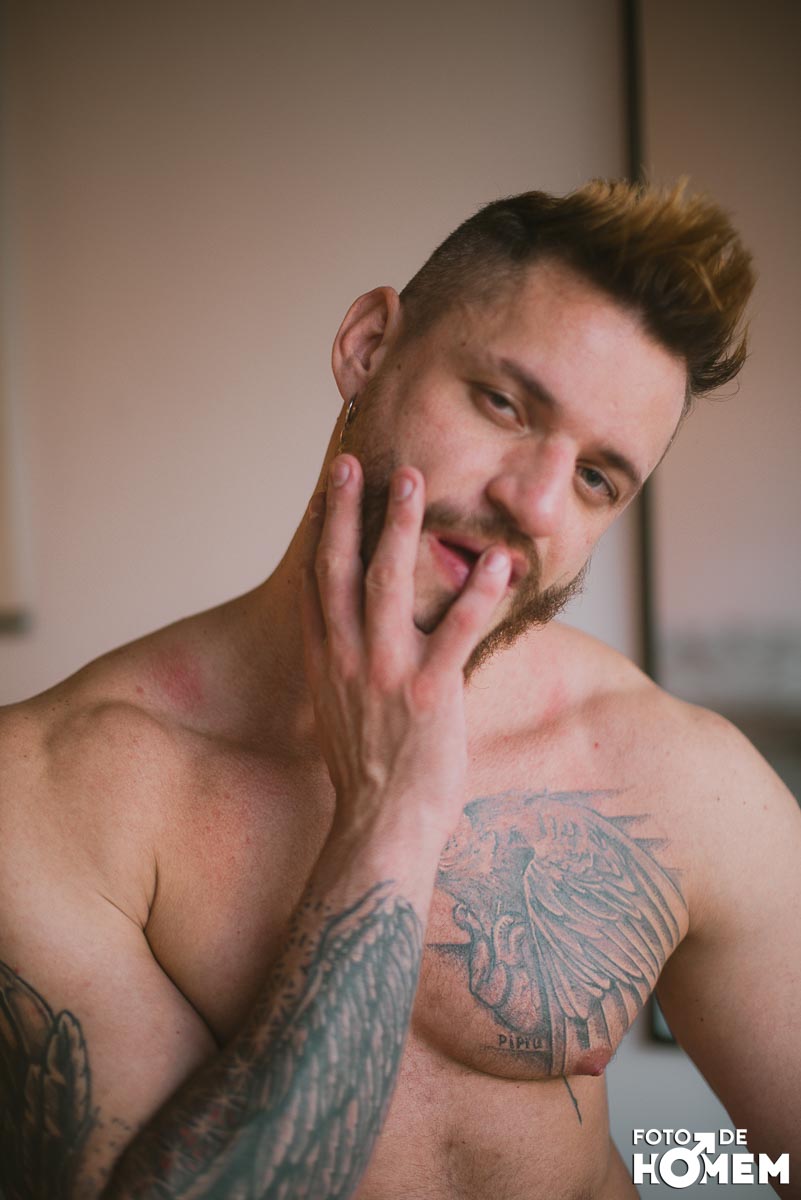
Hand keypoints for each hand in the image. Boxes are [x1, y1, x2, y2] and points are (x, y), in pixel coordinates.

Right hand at [302, 454, 511, 847]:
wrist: (379, 826)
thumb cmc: (367, 775)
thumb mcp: (338, 713)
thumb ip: (344, 667)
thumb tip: (353, 639)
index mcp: (326, 662)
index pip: (319, 582)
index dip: (325, 530)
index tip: (331, 489)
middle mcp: (348, 659)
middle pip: (344, 569)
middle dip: (351, 511)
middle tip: (358, 463)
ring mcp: (386, 673)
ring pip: (389, 584)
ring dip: (400, 528)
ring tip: (413, 482)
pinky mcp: (429, 693)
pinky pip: (456, 632)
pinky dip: (479, 595)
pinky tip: (499, 562)